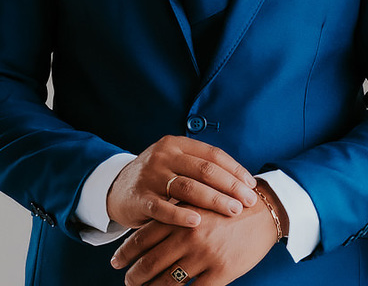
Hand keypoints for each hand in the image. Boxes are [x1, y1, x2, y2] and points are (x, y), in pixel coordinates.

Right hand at [107, 135, 257, 229]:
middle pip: (205, 170)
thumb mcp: (176, 164)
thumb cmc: (157, 178)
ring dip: (214, 200)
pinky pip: (162, 208)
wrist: (116, 188)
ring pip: (188, 187)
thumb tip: (243, 181)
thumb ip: (201, 168)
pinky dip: (181, 215)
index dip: (235, 169)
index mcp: (177, 144)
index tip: (251, 185)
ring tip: (233, 211)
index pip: (213, 155)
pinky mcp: (138, 197)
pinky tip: (198, 222)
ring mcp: (150, 175)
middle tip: (248, 201)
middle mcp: (164, 156)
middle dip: (230, 186)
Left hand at [110, 182, 282, 285]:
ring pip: (166, 282)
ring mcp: (205, 256)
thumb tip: (148, 231)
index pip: (142, 238)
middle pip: (149, 264)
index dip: (125, 252)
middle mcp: (190, 236)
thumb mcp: (201, 200)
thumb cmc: (231, 204)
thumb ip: (176, 212)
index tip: (115, 262)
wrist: (267, 211)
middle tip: (128, 281)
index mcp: (182, 216)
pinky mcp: (222, 272)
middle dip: (133, 276)